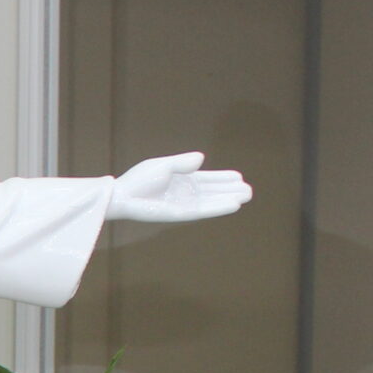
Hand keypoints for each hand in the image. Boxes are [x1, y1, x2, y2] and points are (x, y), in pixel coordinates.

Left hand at [107, 152, 251, 222]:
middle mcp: (186, 192)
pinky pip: (204, 210)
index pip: (208, 179)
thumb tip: (202, 158)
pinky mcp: (180, 214)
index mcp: (182, 179)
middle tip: (249, 190)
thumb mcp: (164, 165)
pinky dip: (218, 208)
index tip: (239, 177)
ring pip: (212, 201)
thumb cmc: (140, 179)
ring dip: (228, 199)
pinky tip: (233, 205)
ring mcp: (184, 203)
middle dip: (230, 190)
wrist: (124, 195)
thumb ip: (183, 162)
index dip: (223, 178)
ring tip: (247, 196)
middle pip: (213, 191)